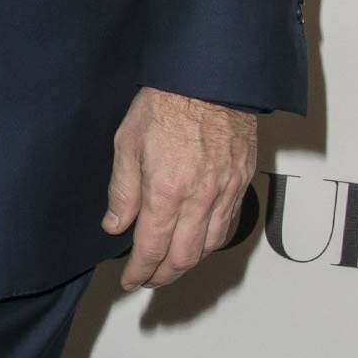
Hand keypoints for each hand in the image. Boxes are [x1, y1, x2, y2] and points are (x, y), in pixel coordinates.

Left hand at [103, 86, 253, 290]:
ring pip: (209, 247)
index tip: (130, 279)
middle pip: (183, 258)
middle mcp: (199, 199)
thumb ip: (122, 190)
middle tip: (148, 278)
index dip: (139, 271)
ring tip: (171, 265)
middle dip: (163, 276)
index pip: (151, 249)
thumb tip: (115, 224)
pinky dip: (213, 242)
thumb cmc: (167, 102)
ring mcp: (224, 192)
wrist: (210, 78)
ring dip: (189, 263)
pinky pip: (229, 224)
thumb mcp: (127, 142)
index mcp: (165, 191)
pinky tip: (200, 241)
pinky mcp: (242, 181)